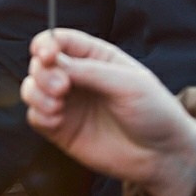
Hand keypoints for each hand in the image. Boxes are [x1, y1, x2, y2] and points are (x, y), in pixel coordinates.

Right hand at [22, 27, 195, 195]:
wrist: (163, 155)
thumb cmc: (154, 112)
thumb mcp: (127, 83)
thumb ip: (88, 71)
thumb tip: (53, 63)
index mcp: (96, 57)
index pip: (60, 41)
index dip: (47, 44)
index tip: (46, 55)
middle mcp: (78, 78)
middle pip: (41, 64)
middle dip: (43, 73)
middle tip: (61, 88)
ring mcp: (69, 104)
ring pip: (32, 89)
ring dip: (36, 93)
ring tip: (57, 105)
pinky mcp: (62, 130)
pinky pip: (36, 117)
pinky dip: (39, 114)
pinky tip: (56, 119)